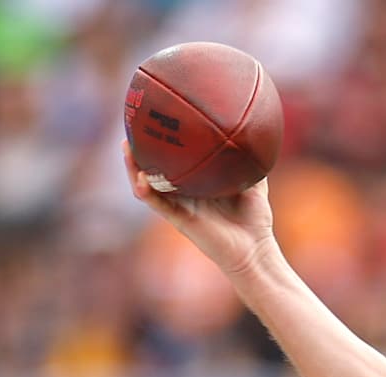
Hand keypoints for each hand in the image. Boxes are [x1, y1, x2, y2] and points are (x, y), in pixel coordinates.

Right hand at [122, 139, 276, 277]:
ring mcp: (178, 206)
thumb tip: (258, 132)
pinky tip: (141, 178)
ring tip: (127, 147)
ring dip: (133, 167)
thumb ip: (251, 160)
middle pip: (153, 168)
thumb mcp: (255, 182)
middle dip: (140, 149)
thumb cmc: (254, 219)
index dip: (162, 142)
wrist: (254, 250)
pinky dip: (147, 191)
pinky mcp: (179, 219)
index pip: (174, 159)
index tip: (156, 117)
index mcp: (196, 183)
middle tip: (132, 125)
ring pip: (147, 184)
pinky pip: (158, 204)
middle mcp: (183, 193)